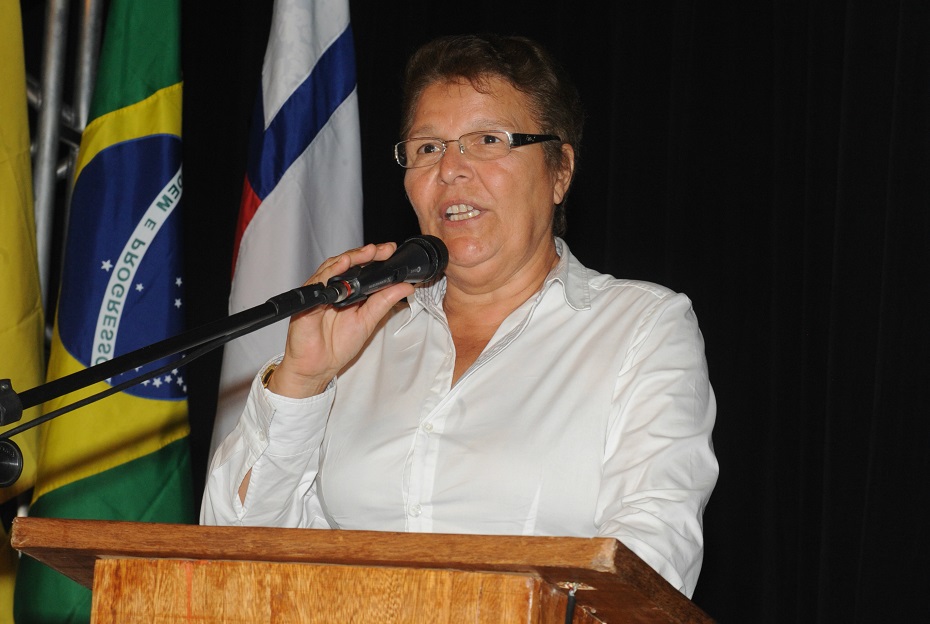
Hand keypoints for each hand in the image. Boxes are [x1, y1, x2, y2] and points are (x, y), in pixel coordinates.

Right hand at [268, 243, 414, 397]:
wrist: (318, 367)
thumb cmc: (338, 345)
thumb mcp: (368, 321)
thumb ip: (384, 302)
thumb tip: (406, 286)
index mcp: (349, 292)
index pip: (362, 268)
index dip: (375, 258)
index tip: (391, 251)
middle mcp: (334, 288)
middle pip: (348, 263)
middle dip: (366, 253)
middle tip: (384, 250)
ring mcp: (320, 292)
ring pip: (333, 266)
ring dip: (351, 257)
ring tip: (369, 252)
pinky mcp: (308, 300)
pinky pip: (318, 281)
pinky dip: (331, 271)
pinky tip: (343, 265)